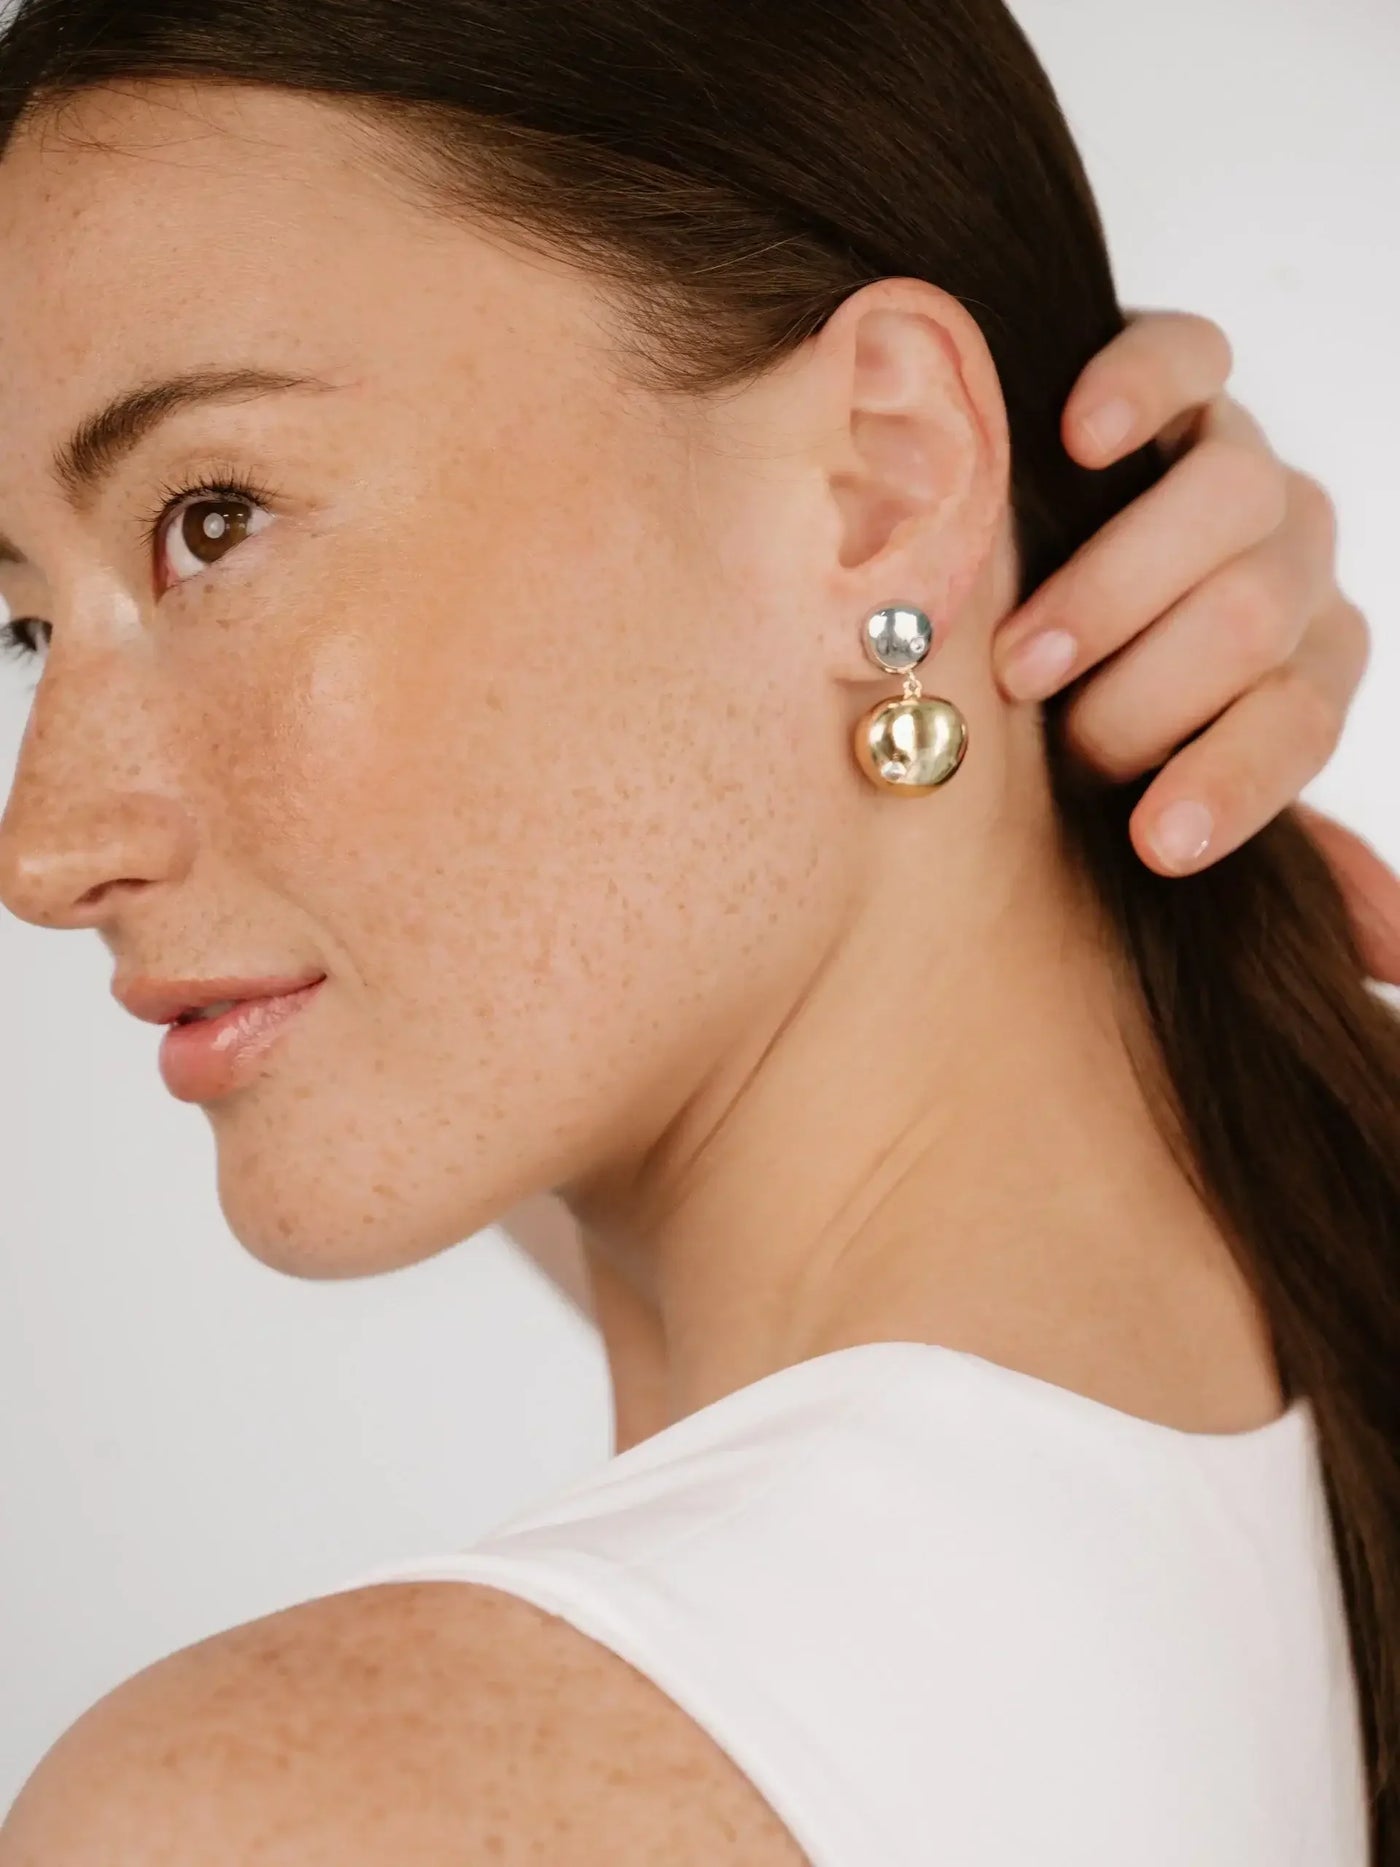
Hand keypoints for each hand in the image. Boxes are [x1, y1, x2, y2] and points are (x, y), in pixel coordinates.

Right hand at [993, 310, 1399, 984]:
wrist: (1035, 563)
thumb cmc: (1101, 706)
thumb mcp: (1177, 790)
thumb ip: (1279, 856)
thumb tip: (1397, 959)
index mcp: (1301, 670)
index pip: (1297, 724)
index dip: (1234, 787)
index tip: (1153, 844)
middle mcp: (1286, 564)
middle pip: (1253, 617)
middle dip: (1152, 697)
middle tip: (1061, 739)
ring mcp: (1236, 463)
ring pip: (1227, 500)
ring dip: (1119, 591)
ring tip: (1028, 656)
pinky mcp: (1177, 378)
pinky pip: (1182, 359)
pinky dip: (1135, 394)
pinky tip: (1076, 444)